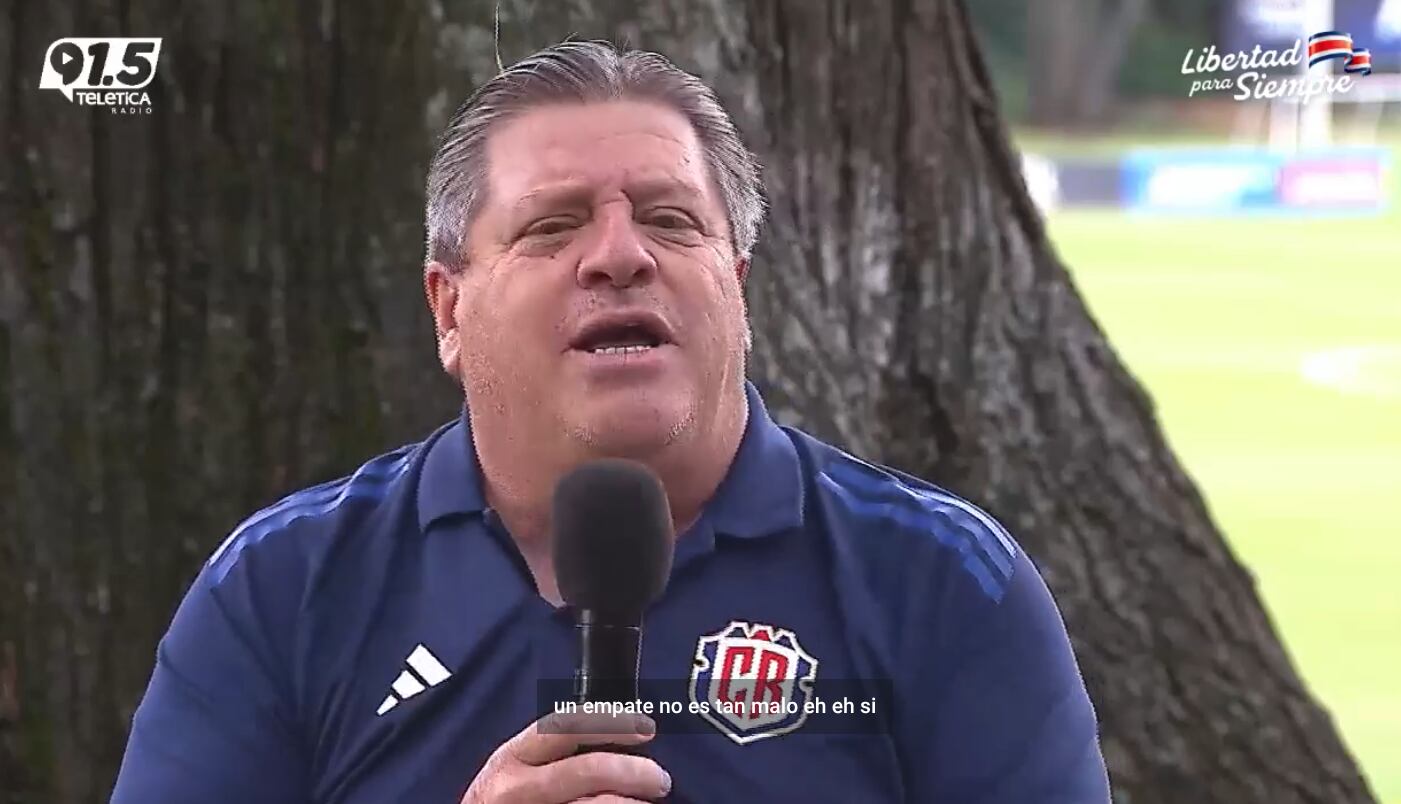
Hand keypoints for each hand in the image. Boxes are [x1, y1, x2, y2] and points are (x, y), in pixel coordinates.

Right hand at [461, 711, 671, 803]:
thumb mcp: (515, 770)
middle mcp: (518, 788)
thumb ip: (552, 755)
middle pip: (589, 769)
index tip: (644, 727)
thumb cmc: (501, 802)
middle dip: (635, 770)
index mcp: (512, 757)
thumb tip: (615, 743)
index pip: (566, 726)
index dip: (611, 722)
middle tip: (659, 779)